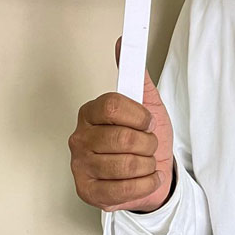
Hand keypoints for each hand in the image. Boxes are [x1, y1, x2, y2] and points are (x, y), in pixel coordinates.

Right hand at [69, 44, 173, 211]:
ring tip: (145, 162)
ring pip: (126, 164)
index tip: (148, 121)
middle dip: (147, 143)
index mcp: (91, 112)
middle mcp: (80, 138)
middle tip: (148, 145)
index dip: (139, 116)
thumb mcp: (147, 103)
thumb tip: (124, 43)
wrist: (154, 171)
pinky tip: (144, 178)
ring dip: (147, 164)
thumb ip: (136, 75)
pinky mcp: (88, 192)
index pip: (113, 106)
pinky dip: (145, 184)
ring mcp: (81, 166)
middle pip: (123, 137)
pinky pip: (124, 190)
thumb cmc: (147, 137)